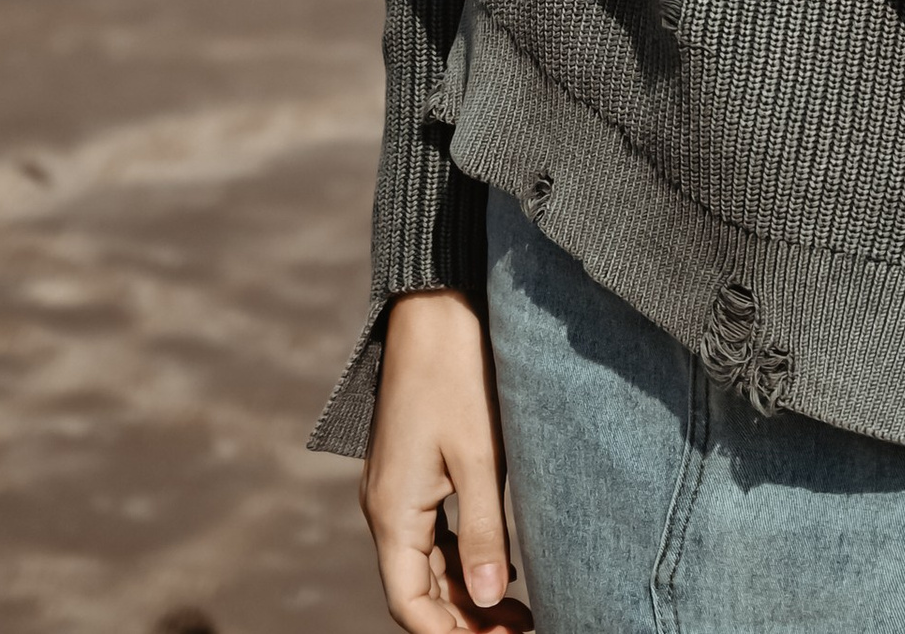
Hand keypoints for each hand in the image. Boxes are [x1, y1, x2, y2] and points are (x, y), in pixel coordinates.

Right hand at [362, 288, 531, 629]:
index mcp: (392, 510)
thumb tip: (490, 600)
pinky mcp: (413, 471)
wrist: (435, 303)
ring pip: (426, 566)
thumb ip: (484, 532)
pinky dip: (462, 561)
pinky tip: (502, 569)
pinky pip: (431, 535)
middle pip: (417, 591)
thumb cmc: (457, 372)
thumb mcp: (478, 456)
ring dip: (465, 596)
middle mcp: (386, 506)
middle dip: (463, 623)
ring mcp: (397, 489)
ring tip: (518, 615)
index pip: (410, 604)